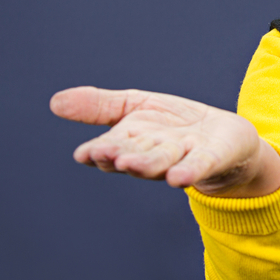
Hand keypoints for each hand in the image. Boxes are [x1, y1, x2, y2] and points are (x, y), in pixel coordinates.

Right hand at [50, 86, 279, 196]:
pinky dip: (188, 170)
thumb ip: (101, 105)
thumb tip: (55, 102)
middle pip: (135, 156)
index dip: (99, 152)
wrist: (224, 137)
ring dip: (146, 164)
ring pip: (162, 162)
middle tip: (107, 155)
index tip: (86, 153)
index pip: (112, 148)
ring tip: (131, 163)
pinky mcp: (212, 158)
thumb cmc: (175, 125)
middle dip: (121, 155)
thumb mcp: (136, 106)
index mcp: (133, 143)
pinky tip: (177, 178)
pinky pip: (199, 166)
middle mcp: (155, 154)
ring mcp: (183, 158)